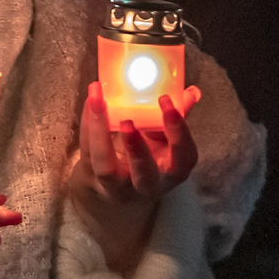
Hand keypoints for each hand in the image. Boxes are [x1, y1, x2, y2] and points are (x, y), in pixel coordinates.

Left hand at [68, 82, 202, 271]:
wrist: (116, 185)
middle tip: (127, 121)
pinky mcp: (92, 177)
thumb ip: (176, 117)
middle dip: (137, 149)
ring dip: (100, 134)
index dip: (178, 132)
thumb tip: (191, 92)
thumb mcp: (165, 140)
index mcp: (173, 171)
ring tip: (97, 101)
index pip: (183, 158)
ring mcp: (117, 185)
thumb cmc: (148, 156)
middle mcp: (147, 184)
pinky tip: (90, 101)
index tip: (167, 104)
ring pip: (106, 169)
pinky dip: (87, 125)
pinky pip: (87, 152)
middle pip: (144, 175)